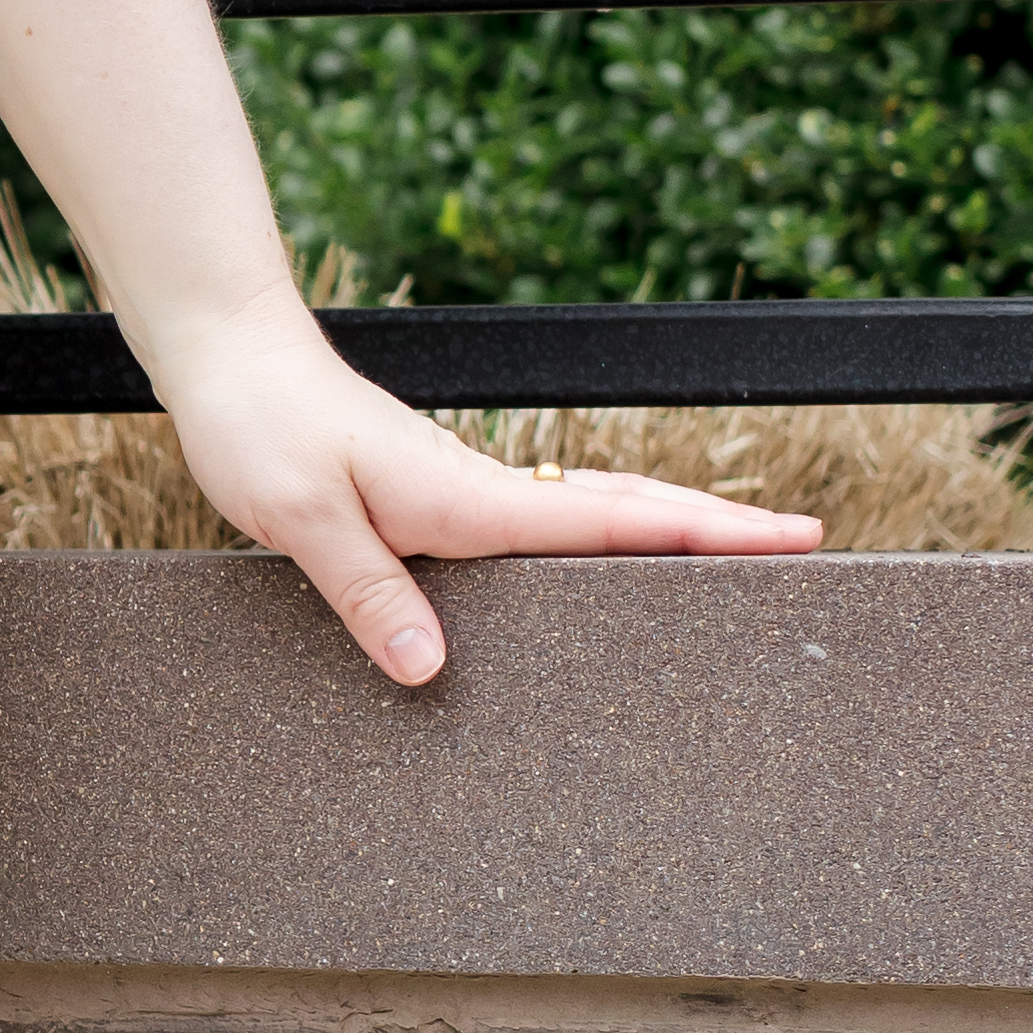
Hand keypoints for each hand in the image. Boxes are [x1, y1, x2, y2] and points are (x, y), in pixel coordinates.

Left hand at [145, 287, 822, 689]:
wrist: (229, 362)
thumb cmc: (260, 430)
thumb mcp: (302, 518)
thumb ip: (367, 591)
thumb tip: (428, 669)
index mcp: (466, 497)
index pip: (610, 520)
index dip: (704, 534)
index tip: (790, 539)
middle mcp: (481, 491)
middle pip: (624, 510)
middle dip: (715, 530)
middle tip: (803, 549)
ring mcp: (464, 492)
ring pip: (588, 513)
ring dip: (663, 531)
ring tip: (735, 564)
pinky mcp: (436, 498)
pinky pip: (536, 524)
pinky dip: (594, 536)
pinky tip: (599, 565)